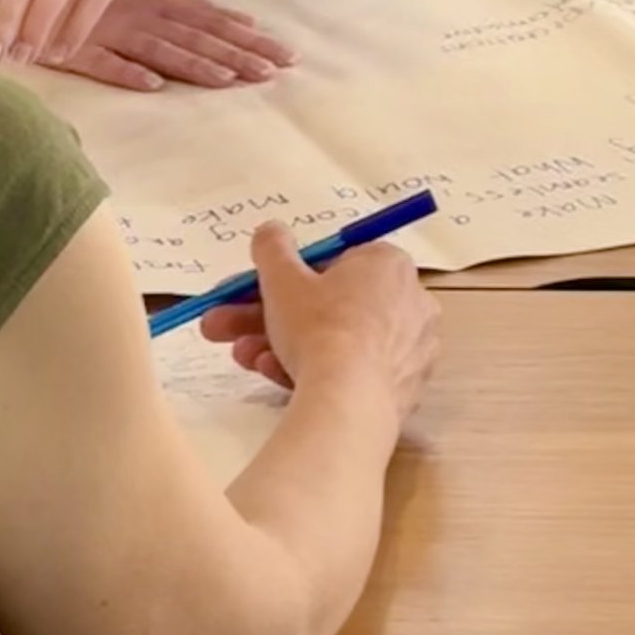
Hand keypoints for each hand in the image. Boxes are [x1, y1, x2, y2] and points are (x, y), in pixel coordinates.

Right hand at [61, 0, 298, 95]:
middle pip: (193, 36)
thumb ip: (142, 29)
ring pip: (158, 50)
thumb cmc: (57, 3)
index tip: (271, 45)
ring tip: (231, 79)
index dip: (235, 32)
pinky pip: (102, 63)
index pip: (199, 18)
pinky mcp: (69, 50)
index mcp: (143, 3)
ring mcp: (104, 31)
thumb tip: (176, 55)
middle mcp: (132, 15)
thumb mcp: (108, 12)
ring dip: (195, 65)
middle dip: (237, 52)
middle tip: (278, 67)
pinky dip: (127, 71)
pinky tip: (153, 84)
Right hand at [200, 222, 438, 422]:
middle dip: (268, 316)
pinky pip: (352, 372)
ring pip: (335, 341)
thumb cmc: (319, 328)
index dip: (286, 280)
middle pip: (328, 305)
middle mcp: (408, 301)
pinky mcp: (402, 389)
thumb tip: (270, 230)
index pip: (333, 264)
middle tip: (226, 328)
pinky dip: (314, 371)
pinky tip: (273, 377)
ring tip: (243, 358)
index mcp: (388, 263)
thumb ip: (272, 248)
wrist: (349, 404)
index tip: (250, 295)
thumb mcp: (283, 280)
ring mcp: (409, 350)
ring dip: (281, 345)